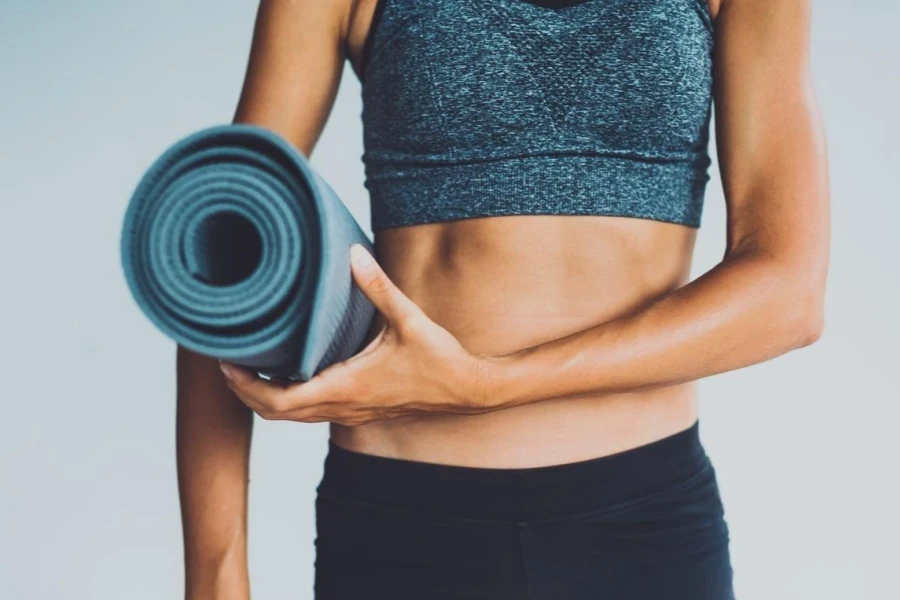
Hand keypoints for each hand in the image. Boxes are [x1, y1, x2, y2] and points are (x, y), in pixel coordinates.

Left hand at [219, 244, 493, 425]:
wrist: (468, 390)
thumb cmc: (441, 361)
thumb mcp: (408, 320)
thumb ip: (378, 287)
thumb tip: (352, 255)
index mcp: (348, 387)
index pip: (281, 399)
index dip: (246, 385)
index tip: (228, 362)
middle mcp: (344, 407)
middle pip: (276, 412)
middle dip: (245, 391)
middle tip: (227, 362)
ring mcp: (351, 413)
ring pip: (293, 417)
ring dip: (265, 396)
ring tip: (249, 366)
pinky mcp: (359, 412)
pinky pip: (311, 412)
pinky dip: (290, 399)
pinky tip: (289, 373)